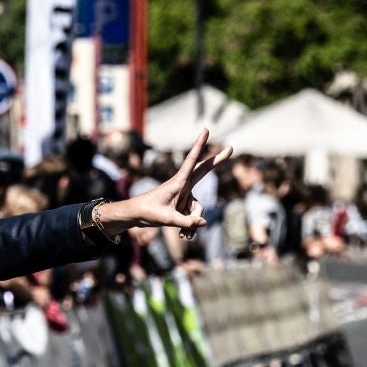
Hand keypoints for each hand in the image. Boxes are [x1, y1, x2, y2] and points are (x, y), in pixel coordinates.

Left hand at [97, 129, 229, 237]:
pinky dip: (191, 226)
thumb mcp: (166, 219)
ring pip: (199, 209)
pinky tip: (184, 236)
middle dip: (217, 161)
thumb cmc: (148, 212)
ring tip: (183, 235)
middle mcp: (183, 186)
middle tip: (231, 148)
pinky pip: (194, 217)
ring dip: (193, 222)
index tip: (206, 130)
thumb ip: (186, 222)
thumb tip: (204, 222)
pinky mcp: (184, 204)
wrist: (136, 216)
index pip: (191, 161)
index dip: (199, 145)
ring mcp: (185, 195)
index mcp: (178, 182)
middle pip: (204, 171)